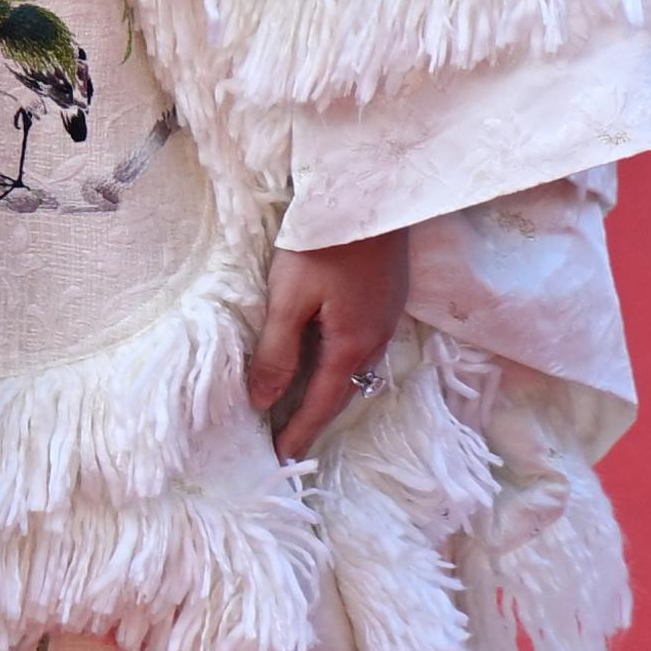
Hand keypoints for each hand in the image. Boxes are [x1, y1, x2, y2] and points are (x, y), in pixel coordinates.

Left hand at [247, 231, 411, 462]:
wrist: (371, 190)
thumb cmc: (322, 242)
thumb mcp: (289, 298)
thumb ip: (276, 353)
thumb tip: (262, 402)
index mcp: (351, 347)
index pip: (321, 405)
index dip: (299, 434)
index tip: (281, 460)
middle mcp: (376, 341)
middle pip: (343, 393)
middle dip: (315, 419)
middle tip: (288, 441)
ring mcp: (387, 320)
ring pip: (355, 371)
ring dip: (329, 392)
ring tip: (302, 408)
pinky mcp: (388, 299)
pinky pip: (364, 348)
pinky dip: (341, 365)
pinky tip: (326, 360)